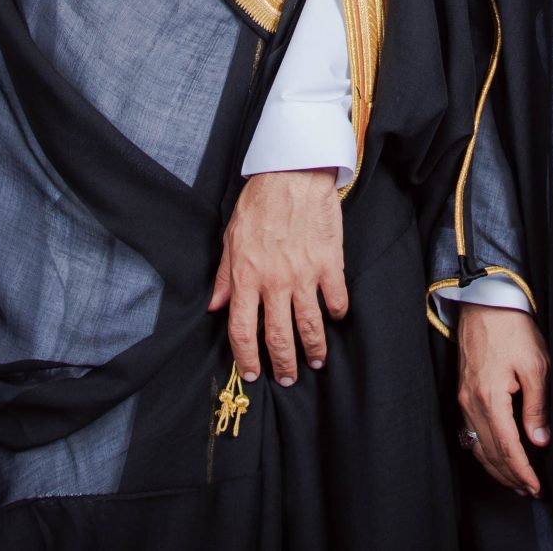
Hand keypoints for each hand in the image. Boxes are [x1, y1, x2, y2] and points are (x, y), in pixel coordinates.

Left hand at [210, 169, 347, 387]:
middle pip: (278, 338)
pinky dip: (338, 314)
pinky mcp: (330, 264)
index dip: (245, 360)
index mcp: (247, 277)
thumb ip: (224, 277)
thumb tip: (214, 307)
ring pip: (310, 327)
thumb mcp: (231, 238)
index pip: (242, 331)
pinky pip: (336, 300)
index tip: (252, 373)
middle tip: (287, 378)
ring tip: (316, 361)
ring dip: (314, 350)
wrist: (293, 173)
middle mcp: (275, 282)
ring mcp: (304, 275)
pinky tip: (336, 318)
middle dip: (283, 365)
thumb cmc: (260, 202)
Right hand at [456, 303, 548, 495]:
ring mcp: (464, 399)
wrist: (485, 303)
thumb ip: (536, 407)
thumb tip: (539, 442)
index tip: (536, 487)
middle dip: (511, 476)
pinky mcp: (463, 393)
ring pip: (478, 446)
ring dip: (496, 468)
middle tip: (530, 491)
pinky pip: (471, 432)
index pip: (507, 448)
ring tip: (516, 482)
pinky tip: (496, 457)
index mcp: (490, 397)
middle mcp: (471, 403)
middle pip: (490, 453)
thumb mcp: (536, 366)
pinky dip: (484, 451)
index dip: (522, 472)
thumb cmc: (513, 329)